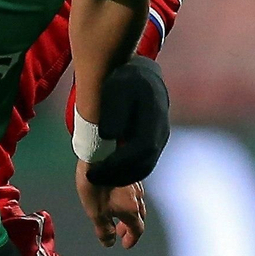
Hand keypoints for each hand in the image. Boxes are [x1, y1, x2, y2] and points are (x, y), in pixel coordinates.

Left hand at [76, 159, 145, 249]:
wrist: (98, 154)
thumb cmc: (97, 183)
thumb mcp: (96, 213)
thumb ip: (104, 230)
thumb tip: (109, 242)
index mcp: (131, 209)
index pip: (137, 229)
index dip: (132, 239)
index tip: (126, 244)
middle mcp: (137, 197)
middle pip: (139, 217)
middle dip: (130, 227)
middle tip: (119, 231)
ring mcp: (135, 183)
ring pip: (137, 203)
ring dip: (128, 212)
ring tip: (116, 214)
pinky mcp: (129, 172)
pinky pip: (132, 192)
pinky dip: (127, 200)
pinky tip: (117, 196)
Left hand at [84, 55, 169, 186]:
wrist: (144, 78)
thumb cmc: (126, 81)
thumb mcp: (116, 88)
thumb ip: (114, 110)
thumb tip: (108, 135)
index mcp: (153, 115)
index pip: (141, 148)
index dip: (118, 163)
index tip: (95, 169)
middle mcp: (162, 131)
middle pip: (144, 163)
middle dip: (117, 175)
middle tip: (92, 177)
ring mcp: (161, 139)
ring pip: (144, 167)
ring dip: (121, 177)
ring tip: (97, 177)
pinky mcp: (155, 144)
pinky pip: (142, 164)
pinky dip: (126, 172)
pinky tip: (107, 172)